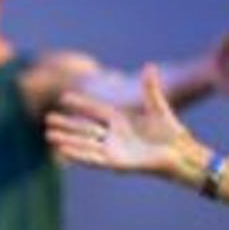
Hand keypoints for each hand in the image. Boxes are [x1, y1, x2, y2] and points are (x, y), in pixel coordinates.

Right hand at [47, 66, 200, 179]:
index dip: (80, 104)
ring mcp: (113, 149)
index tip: (64, 97)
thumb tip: (149, 66)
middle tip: (48, 119)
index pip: (95, 110)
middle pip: (84, 128)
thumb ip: (150, 88)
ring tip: (49, 135)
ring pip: (84, 143)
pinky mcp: (116, 163)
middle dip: (66, 124)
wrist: (180, 153)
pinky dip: (78, 154)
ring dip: (67, 140)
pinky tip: (64, 150)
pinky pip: (92, 158)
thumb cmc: (171, 133)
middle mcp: (113, 135)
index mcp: (120, 120)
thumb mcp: (158, 107)